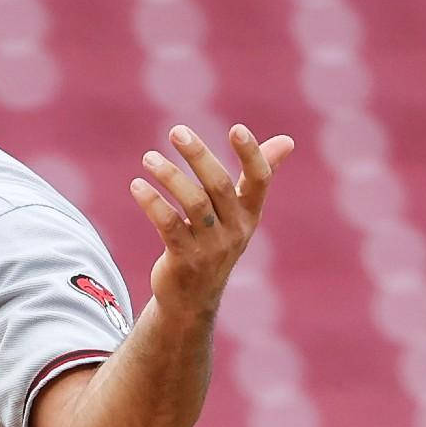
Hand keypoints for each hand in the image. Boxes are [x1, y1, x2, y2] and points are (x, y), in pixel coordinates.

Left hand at [129, 124, 293, 321]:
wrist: (193, 298)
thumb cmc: (216, 243)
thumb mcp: (240, 212)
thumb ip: (260, 175)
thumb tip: (288, 141)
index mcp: (250, 214)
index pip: (258, 180)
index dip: (250, 154)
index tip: (237, 129)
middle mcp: (235, 229)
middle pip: (218, 185)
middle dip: (198, 155)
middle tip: (176, 131)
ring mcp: (210, 247)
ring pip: (193, 203)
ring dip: (169, 176)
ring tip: (148, 157)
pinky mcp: (184, 259)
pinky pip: (169, 225)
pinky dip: (153, 203)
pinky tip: (137, 186)